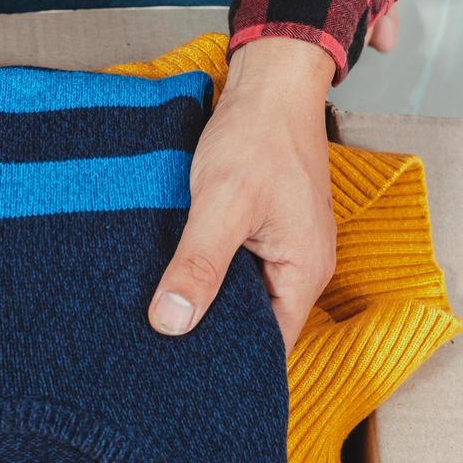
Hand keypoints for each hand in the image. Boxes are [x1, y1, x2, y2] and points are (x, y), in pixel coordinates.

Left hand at [148, 37, 335, 351]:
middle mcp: (300, 267)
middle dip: (212, 338)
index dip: (230, 366)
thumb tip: (171, 323)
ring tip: (159, 319)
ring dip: (207, 301)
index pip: (269, 348)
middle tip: (158, 354)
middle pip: (255, 326)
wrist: (270, 84)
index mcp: (304, 273)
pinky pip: (237, 266)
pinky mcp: (264, 228)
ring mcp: (283, 246)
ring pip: (242, 295)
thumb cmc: (258, 137)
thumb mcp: (222, 204)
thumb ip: (199, 265)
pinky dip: (208, 271)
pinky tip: (174, 275)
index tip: (182, 379)